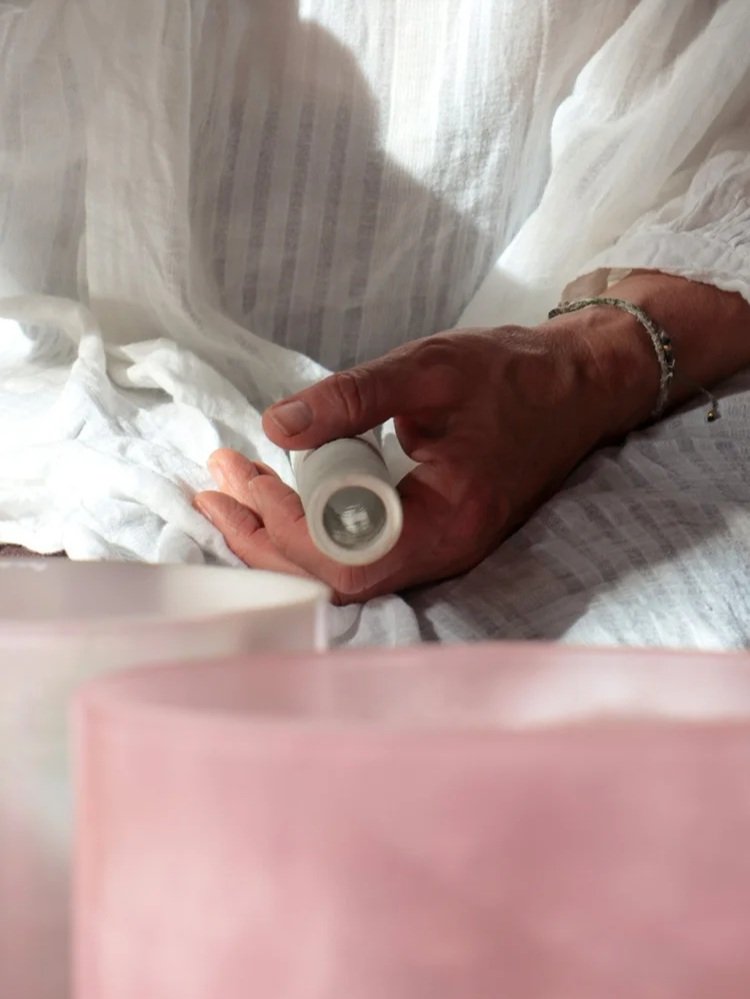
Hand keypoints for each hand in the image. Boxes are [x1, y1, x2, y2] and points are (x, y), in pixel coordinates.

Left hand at [194, 319, 636, 602]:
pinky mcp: (429, 535)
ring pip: (341, 571)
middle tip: (213, 490)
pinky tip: (273, 500)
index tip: (244, 472)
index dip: (285, 527)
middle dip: (264, 540)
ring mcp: (437, 550)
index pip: (348, 558)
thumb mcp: (430, 370)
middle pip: (334, 580)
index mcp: (449, 521)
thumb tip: (274, 425)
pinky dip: (307, 531)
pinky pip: (357, 552)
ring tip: (227, 495)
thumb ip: (352, 397)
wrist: (576, 386)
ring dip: (278, 539)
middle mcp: (443, 552)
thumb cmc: (515, 376)